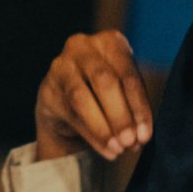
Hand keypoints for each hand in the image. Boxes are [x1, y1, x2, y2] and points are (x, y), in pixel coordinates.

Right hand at [35, 31, 152, 162]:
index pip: (129, 76)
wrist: (66, 98)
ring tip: (117, 148)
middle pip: (104, 82)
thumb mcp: (123, 92)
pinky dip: (91, 134)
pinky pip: (70, 113)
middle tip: (129, 142)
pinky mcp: (48, 87)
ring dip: (102, 127)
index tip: (145, 135)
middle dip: (120, 116)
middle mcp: (84, 47)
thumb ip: (133, 109)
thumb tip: (140, 138)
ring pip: (82, 98)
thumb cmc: (104, 92)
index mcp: (111, 42)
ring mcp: (62, 65)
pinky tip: (105, 149)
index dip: (139, 108)